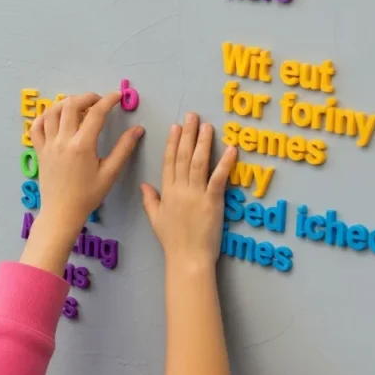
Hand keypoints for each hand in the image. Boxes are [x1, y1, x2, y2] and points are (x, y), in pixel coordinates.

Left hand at [30, 92, 143, 243]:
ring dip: (66, 103)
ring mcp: (48, 145)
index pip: (96, 113)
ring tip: (78, 106)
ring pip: (52, 112)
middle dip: (87, 97)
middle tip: (98, 100)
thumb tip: (137, 129)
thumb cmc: (88, 196)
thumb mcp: (110, 173)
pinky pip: (37, 127)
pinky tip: (55, 118)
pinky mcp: (39, 151)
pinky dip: (45, 117)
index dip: (109, 100)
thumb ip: (124, 149)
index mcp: (82, 145)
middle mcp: (63, 140)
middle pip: (71, 105)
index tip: (118, 96)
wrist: (62, 212)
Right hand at [141, 113, 237, 271]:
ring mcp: (196, 194)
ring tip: (207, 125)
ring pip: (198, 162)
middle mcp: (180, 189)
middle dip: (187, 134)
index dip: (172, 142)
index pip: (168, 161)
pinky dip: (225, 162)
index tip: (175, 126)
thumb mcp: (155, 219)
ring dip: (203, 142)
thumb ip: (150, 200)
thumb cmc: (172, 241)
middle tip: (192, 116)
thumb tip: (144, 185)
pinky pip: (218, 178)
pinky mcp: (213, 201)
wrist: (187, 258)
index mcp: (167, 191)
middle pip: (182, 156)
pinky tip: (231, 149)